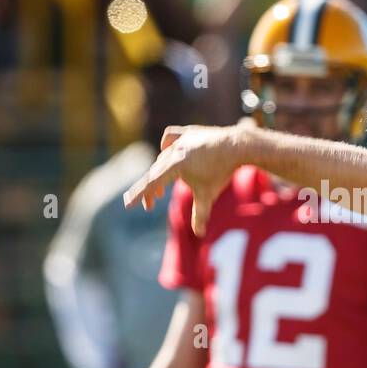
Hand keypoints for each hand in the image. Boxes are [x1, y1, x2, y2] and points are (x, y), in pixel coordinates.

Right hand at [123, 124, 247, 235]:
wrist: (238, 146)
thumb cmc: (222, 172)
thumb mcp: (208, 195)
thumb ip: (200, 215)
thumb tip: (199, 235)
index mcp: (176, 165)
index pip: (152, 182)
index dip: (139, 195)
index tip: (128, 204)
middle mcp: (175, 150)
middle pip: (155, 172)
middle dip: (150, 191)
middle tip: (148, 206)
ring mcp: (181, 140)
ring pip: (163, 158)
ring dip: (159, 174)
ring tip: (160, 191)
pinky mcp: (188, 132)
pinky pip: (170, 138)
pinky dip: (166, 147)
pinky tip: (166, 153)